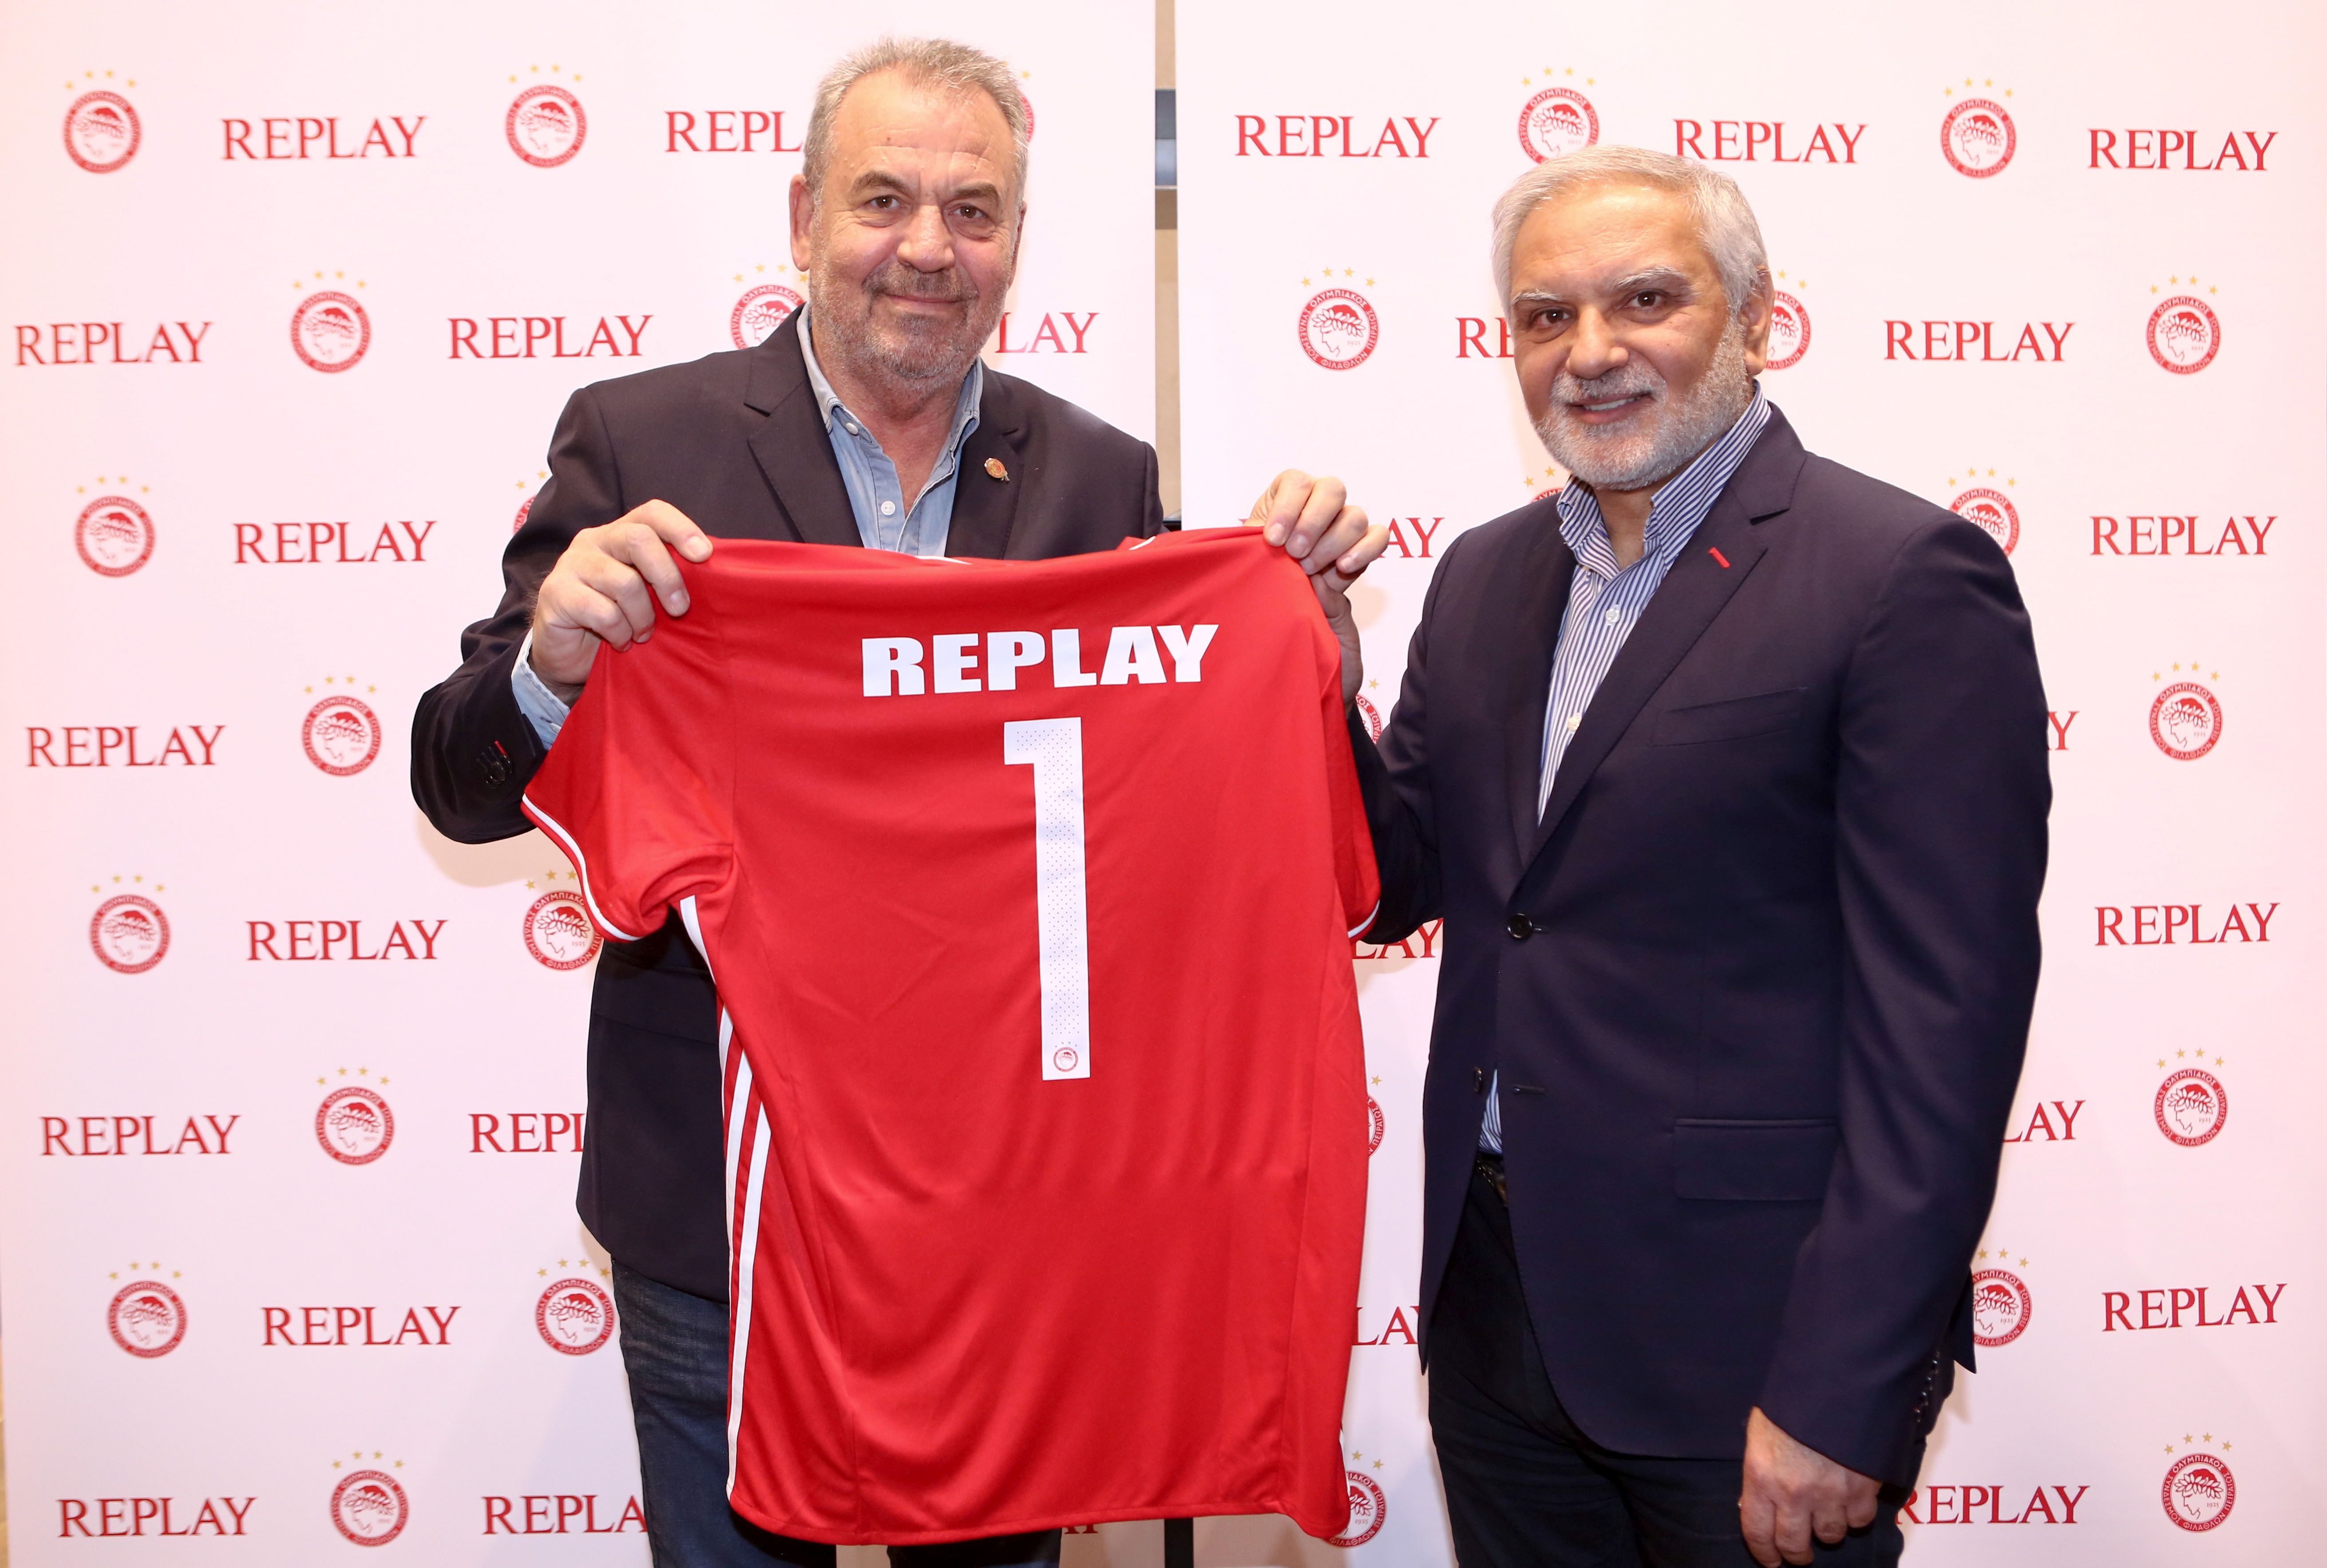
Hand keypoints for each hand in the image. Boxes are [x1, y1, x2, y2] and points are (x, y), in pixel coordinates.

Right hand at [529, 500, 712, 699]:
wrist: (567, 651)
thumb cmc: (617, 619)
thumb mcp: (647, 593)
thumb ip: (667, 576)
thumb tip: (712, 574)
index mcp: (620, 533)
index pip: (652, 513)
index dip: (681, 528)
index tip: (705, 555)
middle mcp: (594, 540)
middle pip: (638, 539)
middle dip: (668, 577)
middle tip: (679, 610)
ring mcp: (571, 565)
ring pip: (624, 582)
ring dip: (642, 616)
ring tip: (642, 634)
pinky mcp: (556, 594)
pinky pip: (603, 612)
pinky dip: (620, 633)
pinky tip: (620, 641)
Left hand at [1245, 471, 1387, 703]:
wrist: (1299, 678)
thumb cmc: (1268, 635)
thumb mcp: (1251, 593)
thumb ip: (1256, 565)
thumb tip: (1252, 542)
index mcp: (1277, 523)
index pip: (1294, 482)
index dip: (1287, 504)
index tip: (1272, 540)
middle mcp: (1309, 529)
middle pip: (1330, 489)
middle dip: (1312, 520)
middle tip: (1296, 555)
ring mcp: (1337, 546)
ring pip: (1353, 514)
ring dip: (1334, 540)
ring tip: (1314, 572)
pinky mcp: (1360, 567)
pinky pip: (1378, 537)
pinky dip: (1365, 549)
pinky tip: (1343, 570)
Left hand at [1739, 1409, 1879, 1566]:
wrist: (1833, 1381)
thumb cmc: (1791, 1402)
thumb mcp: (1760, 1434)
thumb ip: (1760, 1471)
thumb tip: (1756, 1503)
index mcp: (1761, 1477)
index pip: (1757, 1532)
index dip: (1764, 1553)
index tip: (1770, 1560)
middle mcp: (1794, 1493)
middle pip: (1795, 1544)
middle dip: (1796, 1553)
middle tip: (1799, 1552)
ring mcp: (1830, 1494)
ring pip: (1831, 1535)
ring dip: (1827, 1530)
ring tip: (1825, 1518)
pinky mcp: (1862, 1488)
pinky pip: (1860, 1520)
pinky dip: (1856, 1516)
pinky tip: (1850, 1503)